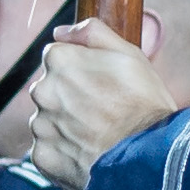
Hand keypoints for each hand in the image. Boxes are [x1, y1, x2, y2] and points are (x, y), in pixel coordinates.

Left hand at [18, 17, 184, 189]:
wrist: (147, 157)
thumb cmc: (143, 105)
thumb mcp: (130, 56)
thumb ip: (93, 33)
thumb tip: (61, 31)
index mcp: (60, 61)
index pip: (57, 57)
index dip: (81, 70)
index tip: (101, 85)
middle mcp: (43, 91)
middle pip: (51, 89)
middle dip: (70, 97)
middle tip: (102, 112)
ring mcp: (41, 126)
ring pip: (48, 120)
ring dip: (66, 125)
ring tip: (97, 135)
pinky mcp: (42, 157)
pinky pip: (48, 150)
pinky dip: (64, 152)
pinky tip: (88, 153)